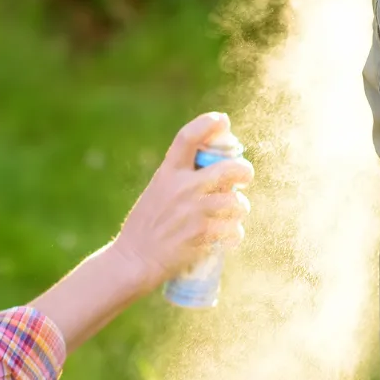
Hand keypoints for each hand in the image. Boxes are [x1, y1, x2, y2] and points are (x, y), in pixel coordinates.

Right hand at [111, 113, 252, 292]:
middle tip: (245, 176)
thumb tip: (214, 170)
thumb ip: (180, 179)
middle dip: (244, 171)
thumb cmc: (145, 226)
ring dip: (239, 209)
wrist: (134, 260)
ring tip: (231, 216)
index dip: (207, 123)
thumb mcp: (156, 191)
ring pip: (237, 202)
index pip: (188, 137)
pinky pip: (234, 229)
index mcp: (168, 173)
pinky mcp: (203, 234)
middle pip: (229, 168)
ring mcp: (195, 211)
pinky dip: (234, 234)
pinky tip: (228, 237)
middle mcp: (183, 187)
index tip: (222, 120)